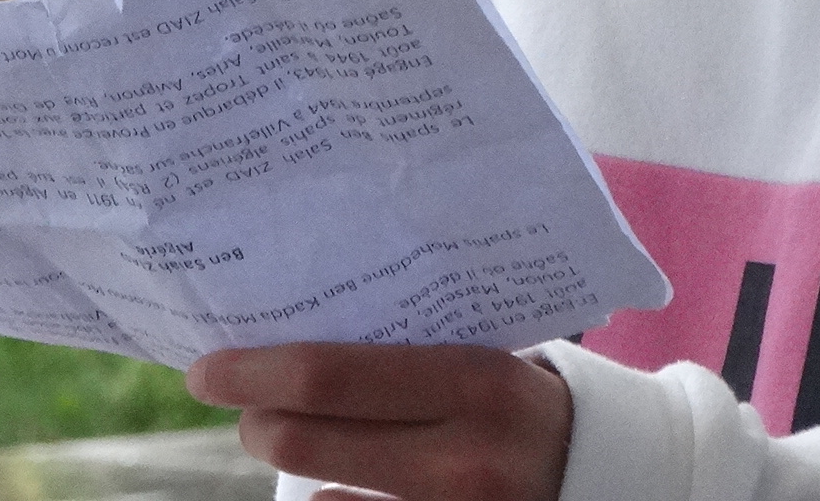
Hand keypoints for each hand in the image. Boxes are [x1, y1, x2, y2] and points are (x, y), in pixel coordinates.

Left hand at [187, 341, 572, 500]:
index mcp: (473, 382)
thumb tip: (297, 335)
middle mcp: (460, 459)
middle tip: (246, 405)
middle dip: (257, 421)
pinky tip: (337, 482)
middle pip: (305, 442)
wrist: (613, 472)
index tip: (207, 368)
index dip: (254, 372)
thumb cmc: (527, 396)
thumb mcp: (485, 355)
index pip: (330, 376)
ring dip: (289, 460)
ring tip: (287, 434)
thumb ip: (410, 348)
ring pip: (319, 495)